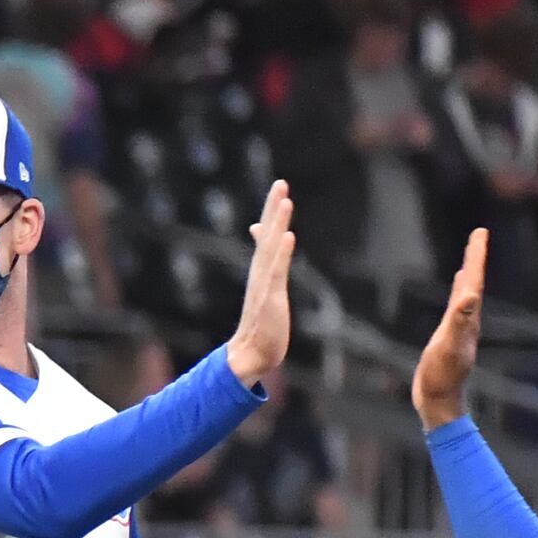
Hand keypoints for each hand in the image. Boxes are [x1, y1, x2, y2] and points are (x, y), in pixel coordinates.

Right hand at [222, 181, 295, 384]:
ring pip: (271, 247)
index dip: (272, 213)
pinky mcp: (269, 298)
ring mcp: (264, 284)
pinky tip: (287, 236)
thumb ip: (268, 278)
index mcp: (261, 273)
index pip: (267, 237)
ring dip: (277, 223)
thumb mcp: (268, 298)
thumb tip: (266, 275)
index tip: (278, 190)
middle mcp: (261, 273)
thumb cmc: (261, 328)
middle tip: (280, 183)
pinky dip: (281, 252)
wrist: (250, 355)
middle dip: (273, 208)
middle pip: (268, 235)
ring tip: (284, 200)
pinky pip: (276, 271)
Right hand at [410, 227, 489, 430]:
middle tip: (478, 235)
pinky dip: (458, 294)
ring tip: (469, 260)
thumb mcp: (449, 346)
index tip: (480, 232)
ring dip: (468, 275)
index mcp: (468, 318)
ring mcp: (460, 328)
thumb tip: (471, 295)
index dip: (476, 257)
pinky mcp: (450, 336)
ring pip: (467, 294)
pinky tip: (458, 293)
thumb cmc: (441, 375)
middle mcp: (468, 320)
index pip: (474, 281)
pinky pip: (457, 308)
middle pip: (474, 283)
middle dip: (475, 259)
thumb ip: (459, 321)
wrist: (439, 399)